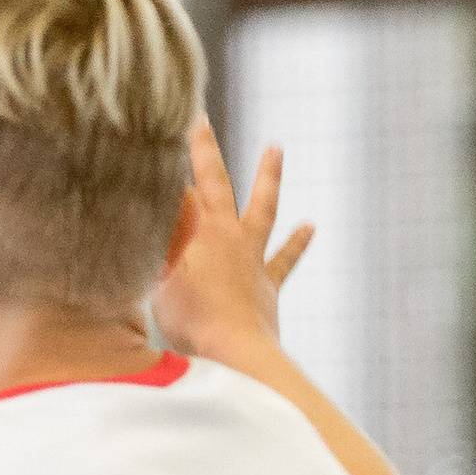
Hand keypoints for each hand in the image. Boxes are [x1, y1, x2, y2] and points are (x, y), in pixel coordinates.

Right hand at [153, 122, 313, 364]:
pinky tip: (309, 227)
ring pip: (265, 213)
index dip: (193, 153)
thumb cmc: (194, 320)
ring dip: (269, 181)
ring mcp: (254, 264)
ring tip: (277, 152)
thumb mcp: (166, 276)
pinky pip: (284, 261)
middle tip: (218, 125)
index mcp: (208, 235)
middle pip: (232, 190)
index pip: (196, 185)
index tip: (190, 120)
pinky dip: (295, 244)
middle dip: (220, 158)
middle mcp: (235, 241)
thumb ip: (167, 234)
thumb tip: (166, 190)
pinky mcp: (267, 290)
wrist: (236, 354)